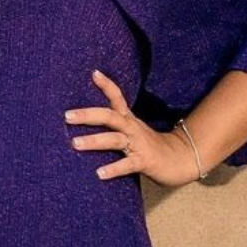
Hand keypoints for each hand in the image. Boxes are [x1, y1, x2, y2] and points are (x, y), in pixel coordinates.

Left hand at [64, 69, 200, 186]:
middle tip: (67, 116)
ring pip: (115, 139)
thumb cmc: (148, 144)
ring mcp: (138, 144)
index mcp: (128, 119)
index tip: (94, 73)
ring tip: (75, 143)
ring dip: (95, 141)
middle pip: (110, 117)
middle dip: (88, 115)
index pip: (117, 97)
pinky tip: (99, 174)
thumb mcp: (130, 129)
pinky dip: (114, 169)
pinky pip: (127, 165)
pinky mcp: (144, 162)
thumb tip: (81, 118)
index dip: (107, 85)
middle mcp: (132, 128)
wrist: (180, 159)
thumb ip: (111, 123)